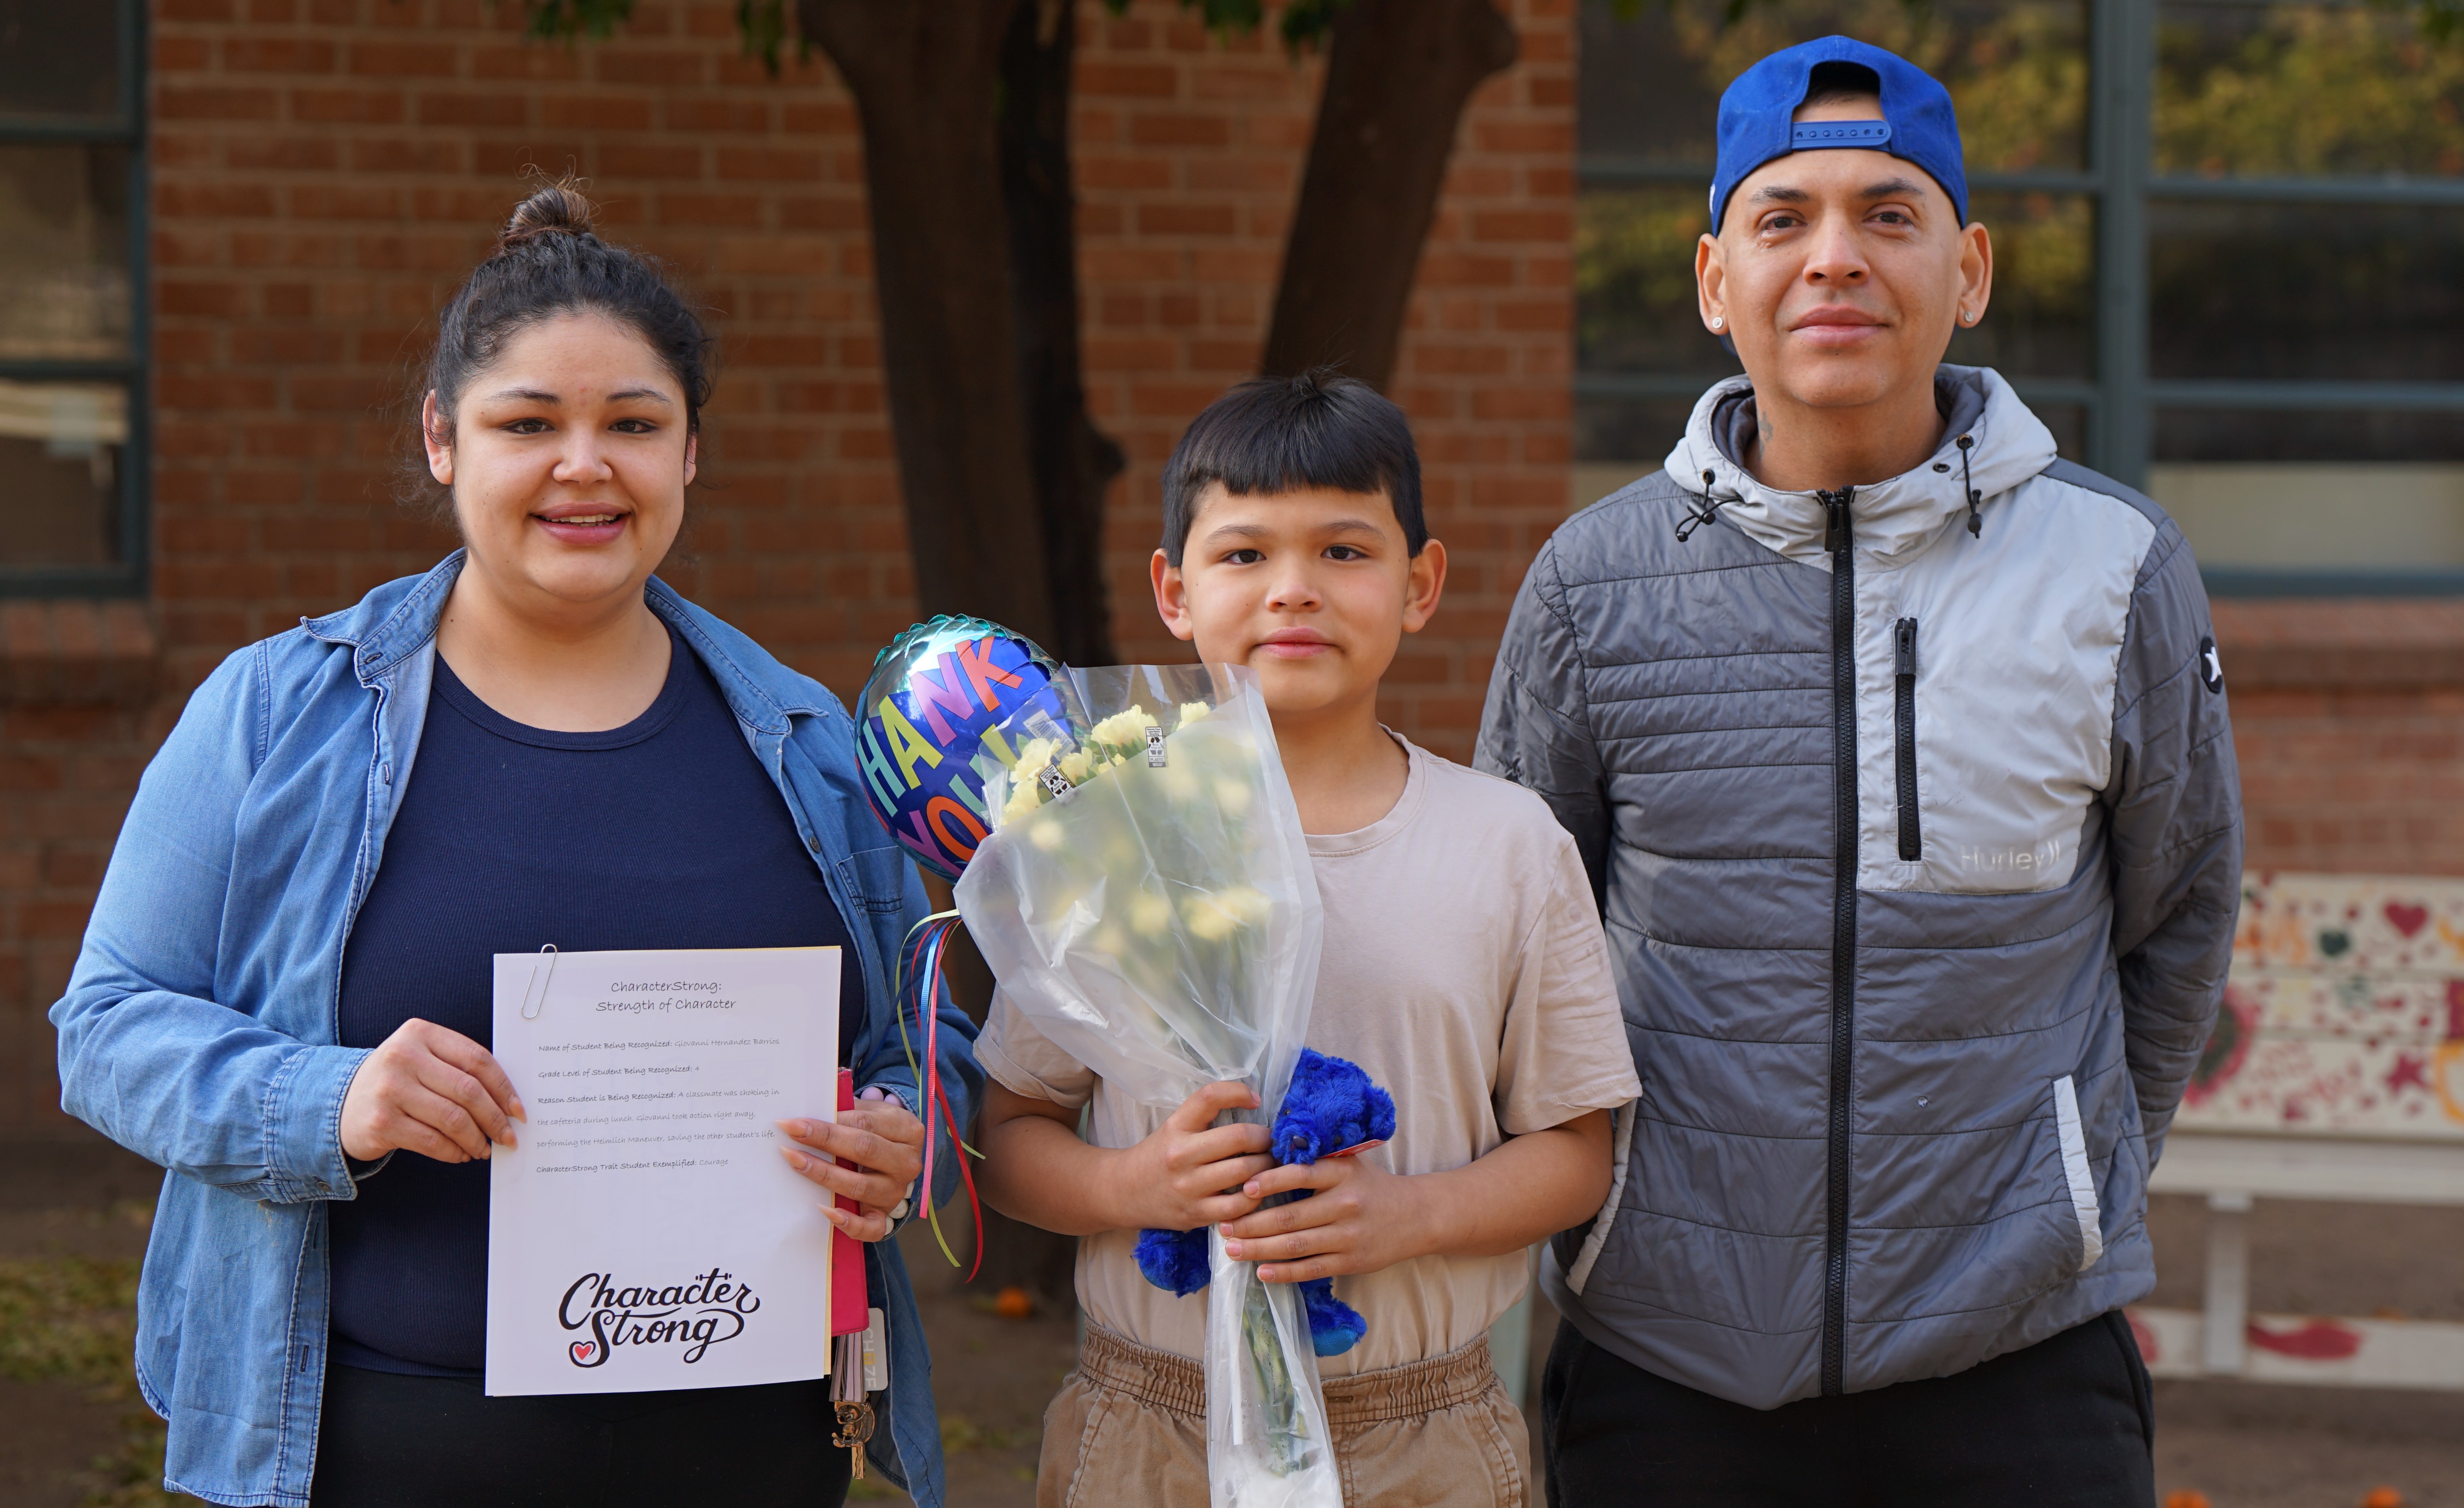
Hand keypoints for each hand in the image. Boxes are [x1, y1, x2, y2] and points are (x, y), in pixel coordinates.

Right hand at [339, 1019, 524, 1163]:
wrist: (338, 1104)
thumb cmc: (395, 1081)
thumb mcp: (422, 1059)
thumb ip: (458, 1068)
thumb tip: (507, 1103)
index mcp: (420, 1033)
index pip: (477, 1059)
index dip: (504, 1087)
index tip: (518, 1110)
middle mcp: (403, 1056)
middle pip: (468, 1090)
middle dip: (495, 1118)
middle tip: (507, 1136)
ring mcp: (390, 1089)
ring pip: (453, 1119)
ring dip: (476, 1139)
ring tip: (484, 1149)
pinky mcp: (381, 1122)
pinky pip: (432, 1141)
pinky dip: (453, 1151)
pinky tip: (461, 1154)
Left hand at [777, 1087, 925, 1242]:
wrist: (897, 1159)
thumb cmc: (876, 1132)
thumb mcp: (872, 1113)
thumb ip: (847, 1111)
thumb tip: (808, 1113)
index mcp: (907, 1129)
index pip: (865, 1123)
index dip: (828, 1122)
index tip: (794, 1122)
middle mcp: (907, 1162)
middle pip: (864, 1150)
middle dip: (823, 1141)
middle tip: (791, 1135)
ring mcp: (897, 1192)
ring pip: (860, 1186)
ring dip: (824, 1174)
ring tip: (795, 1162)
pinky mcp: (886, 1216)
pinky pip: (871, 1227)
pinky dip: (848, 1222)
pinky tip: (824, 1210)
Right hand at [1113, 1081, 1276, 1232]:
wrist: (1124, 1192)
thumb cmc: (1159, 1156)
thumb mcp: (1175, 1127)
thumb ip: (1206, 1116)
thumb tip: (1254, 1102)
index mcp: (1177, 1126)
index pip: (1210, 1097)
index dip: (1239, 1092)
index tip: (1255, 1100)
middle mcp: (1181, 1155)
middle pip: (1239, 1137)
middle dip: (1264, 1138)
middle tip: (1269, 1141)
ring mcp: (1189, 1187)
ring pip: (1244, 1172)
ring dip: (1266, 1167)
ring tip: (1268, 1165)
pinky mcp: (1196, 1214)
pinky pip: (1239, 1206)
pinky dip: (1255, 1198)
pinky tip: (1255, 1191)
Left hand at [1219, 1155, 1428, 1283]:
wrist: (1416, 1216)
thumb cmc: (1370, 1186)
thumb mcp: (1348, 1164)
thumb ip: (1314, 1161)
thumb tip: (1263, 1156)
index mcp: (1342, 1173)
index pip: (1299, 1175)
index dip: (1268, 1181)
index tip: (1242, 1188)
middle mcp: (1345, 1204)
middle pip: (1289, 1217)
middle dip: (1250, 1224)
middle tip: (1223, 1225)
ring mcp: (1348, 1236)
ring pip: (1295, 1245)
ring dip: (1258, 1249)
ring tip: (1232, 1249)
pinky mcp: (1350, 1262)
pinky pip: (1310, 1269)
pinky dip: (1283, 1272)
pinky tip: (1261, 1271)